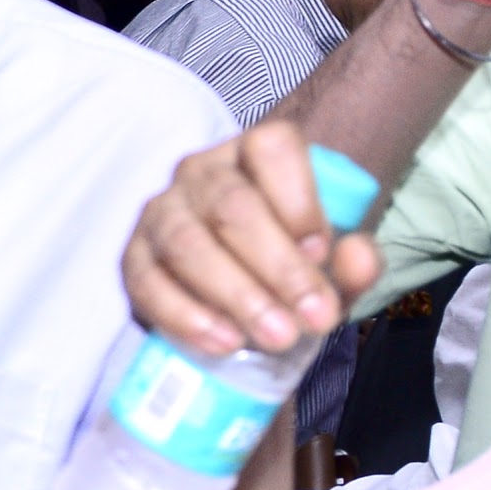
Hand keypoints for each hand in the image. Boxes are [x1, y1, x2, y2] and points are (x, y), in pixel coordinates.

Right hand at [121, 116, 387, 361]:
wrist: (242, 294)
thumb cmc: (290, 265)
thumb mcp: (332, 266)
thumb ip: (354, 262)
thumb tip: (357, 258)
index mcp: (255, 154)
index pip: (272, 147)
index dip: (299, 198)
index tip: (322, 252)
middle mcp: (202, 171)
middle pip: (232, 204)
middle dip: (278, 266)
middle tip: (315, 318)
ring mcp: (161, 212)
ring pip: (187, 242)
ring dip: (236, 294)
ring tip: (277, 337)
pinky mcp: (134, 257)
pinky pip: (146, 282)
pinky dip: (185, 315)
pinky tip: (224, 342)